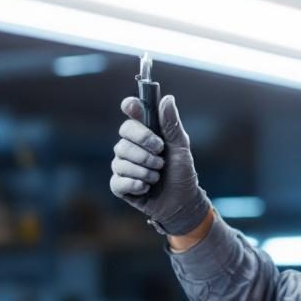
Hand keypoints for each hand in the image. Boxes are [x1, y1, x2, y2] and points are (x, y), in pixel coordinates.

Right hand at [109, 94, 211, 235]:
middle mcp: (130, 145)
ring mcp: (123, 164)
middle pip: (124, 134)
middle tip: (161, 156)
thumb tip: (167, 99)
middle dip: (145, 146)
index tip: (133, 107)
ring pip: (121, 159)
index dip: (130, 106)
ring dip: (144, 170)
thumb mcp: (181, 147)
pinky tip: (146, 187)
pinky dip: (135, 184)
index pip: (131, 112)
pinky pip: (118, 180)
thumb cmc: (181, 172)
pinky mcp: (120, 185)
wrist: (182, 201)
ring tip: (157, 176)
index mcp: (145, 132)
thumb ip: (172, 124)